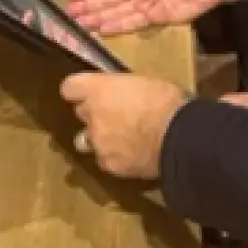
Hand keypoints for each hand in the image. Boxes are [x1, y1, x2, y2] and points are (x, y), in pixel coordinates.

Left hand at [60, 71, 189, 178]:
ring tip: (122, 139)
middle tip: (116, 114)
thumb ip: (124, 89)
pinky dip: (116, 157)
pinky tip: (133, 156)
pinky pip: (105, 159)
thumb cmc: (166, 102)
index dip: (80, 90)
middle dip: (95, 113)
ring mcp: (98, 143)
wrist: (178, 138)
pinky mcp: (109, 165)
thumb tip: (123, 93)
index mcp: (99, 90)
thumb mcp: (146, 82)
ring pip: (89, 140)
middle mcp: (92, 116)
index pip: (70, 88)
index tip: (91, 91)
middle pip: (81, 113)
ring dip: (100, 138)